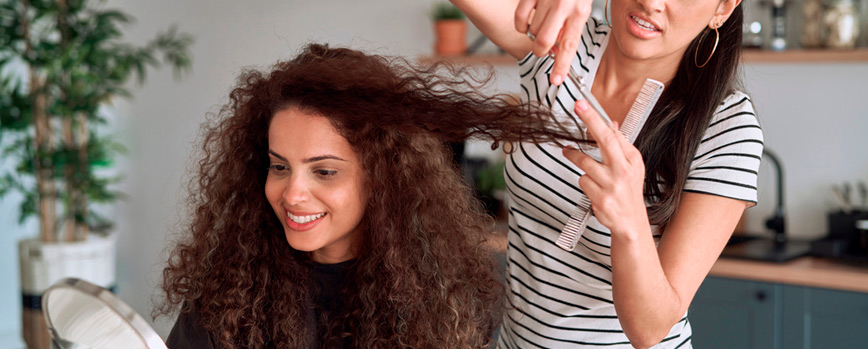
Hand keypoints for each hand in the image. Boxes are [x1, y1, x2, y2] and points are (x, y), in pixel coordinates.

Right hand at [514, 0, 592, 85]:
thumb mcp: (581, 8)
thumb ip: (571, 29)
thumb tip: (557, 51)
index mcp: (579, 12)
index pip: (569, 45)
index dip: (562, 66)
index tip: (556, 80)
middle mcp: (563, 6)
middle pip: (544, 42)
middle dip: (540, 50)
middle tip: (542, 47)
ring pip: (532, 31)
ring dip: (533, 33)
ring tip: (542, 23)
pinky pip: (520, 18)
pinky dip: (521, 25)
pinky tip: (526, 23)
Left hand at [561, 100, 647, 236]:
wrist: (631, 223)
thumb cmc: (628, 191)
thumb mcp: (631, 166)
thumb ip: (620, 145)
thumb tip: (611, 124)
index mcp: (632, 160)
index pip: (613, 134)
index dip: (596, 118)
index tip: (584, 104)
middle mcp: (624, 171)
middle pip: (605, 141)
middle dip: (590, 121)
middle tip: (578, 107)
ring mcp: (613, 186)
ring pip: (585, 165)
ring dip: (576, 159)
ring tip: (571, 155)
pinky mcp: (601, 199)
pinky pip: (582, 182)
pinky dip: (584, 182)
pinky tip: (594, 189)